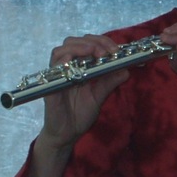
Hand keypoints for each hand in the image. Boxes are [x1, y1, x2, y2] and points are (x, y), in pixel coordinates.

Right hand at [37, 34, 129, 150]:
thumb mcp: (99, 96)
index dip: (101, 42)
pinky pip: (52, 69)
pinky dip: (63, 61)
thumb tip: (126, 69)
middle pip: (73, 42)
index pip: (87, 44)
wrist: (67, 135)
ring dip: (78, 47)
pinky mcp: (50, 87)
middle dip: (92, 42)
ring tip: (93, 52)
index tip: (115, 49)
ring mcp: (57, 76)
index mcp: (78, 67)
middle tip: (106, 51)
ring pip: (61, 50)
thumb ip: (110, 81)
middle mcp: (66, 68)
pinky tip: (74, 61)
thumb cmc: (80, 114)